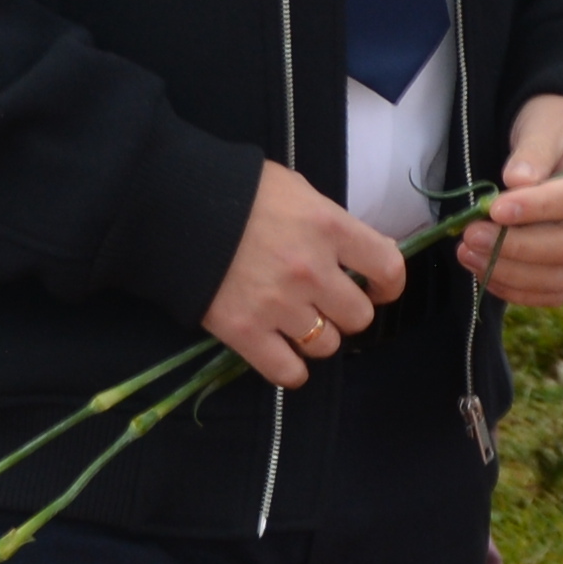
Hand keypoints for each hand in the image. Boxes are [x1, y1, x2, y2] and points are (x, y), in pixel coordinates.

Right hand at [203, 159, 406, 389]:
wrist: (175, 208)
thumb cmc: (240, 191)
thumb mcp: (297, 191)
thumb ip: (333, 222)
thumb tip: (368, 252)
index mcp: (329, 227)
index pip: (387, 268)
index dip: (388, 284)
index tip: (377, 288)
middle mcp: (312, 271)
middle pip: (358, 316)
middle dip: (346, 311)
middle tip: (327, 303)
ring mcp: (280, 306)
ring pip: (326, 345)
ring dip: (317, 337)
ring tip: (297, 322)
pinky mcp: (247, 333)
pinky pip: (288, 373)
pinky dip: (292, 370)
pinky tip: (283, 355)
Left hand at [450, 92, 562, 311]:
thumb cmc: (557, 127)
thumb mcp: (546, 124)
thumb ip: (534, 150)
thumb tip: (516, 180)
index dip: (537, 209)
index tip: (495, 208)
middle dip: (514, 246)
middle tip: (470, 234)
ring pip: (558, 278)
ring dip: (509, 272)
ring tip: (467, 252)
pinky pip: (551, 292)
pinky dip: (516, 290)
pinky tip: (483, 271)